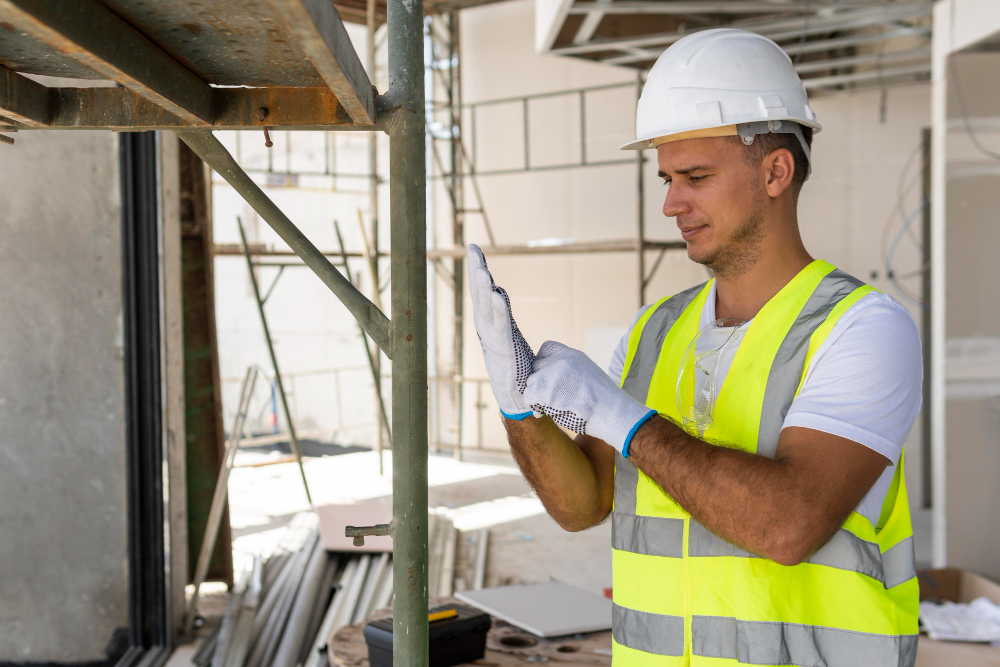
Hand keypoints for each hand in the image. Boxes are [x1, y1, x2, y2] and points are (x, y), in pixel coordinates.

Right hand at [467, 244, 534, 418]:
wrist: (516, 398)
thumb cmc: (514, 366)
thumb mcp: (507, 334)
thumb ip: (501, 313)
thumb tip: (496, 292)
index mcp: (489, 323)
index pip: (483, 292)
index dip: (478, 270)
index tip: (474, 248)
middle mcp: (487, 329)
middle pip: (480, 295)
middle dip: (476, 271)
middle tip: (472, 248)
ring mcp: (494, 339)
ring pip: (487, 307)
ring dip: (483, 286)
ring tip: (481, 267)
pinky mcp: (504, 350)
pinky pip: (501, 325)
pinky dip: (498, 309)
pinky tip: (496, 293)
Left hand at [523, 341, 656, 455]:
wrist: (612, 412)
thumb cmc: (604, 402)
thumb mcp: (588, 375)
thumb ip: (570, 371)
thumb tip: (552, 379)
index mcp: (572, 355)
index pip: (546, 348)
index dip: (544, 364)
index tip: (548, 377)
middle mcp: (560, 360)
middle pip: (536, 367)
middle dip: (540, 382)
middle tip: (550, 398)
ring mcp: (552, 374)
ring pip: (531, 383)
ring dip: (537, 396)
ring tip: (551, 406)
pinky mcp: (545, 390)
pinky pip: (529, 397)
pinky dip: (534, 406)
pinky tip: (544, 412)